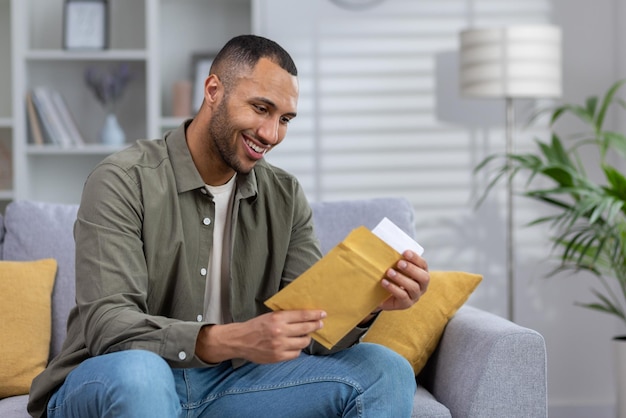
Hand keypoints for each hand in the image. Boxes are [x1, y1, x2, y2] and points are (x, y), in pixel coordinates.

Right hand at [195, 310, 325, 363]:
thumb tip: (306, 316)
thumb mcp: (270, 316)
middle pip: (305, 329)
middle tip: (320, 324)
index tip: (323, 314)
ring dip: (306, 338)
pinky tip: (295, 345)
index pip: (302, 315)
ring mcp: (279, 345)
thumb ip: (286, 316)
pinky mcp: (278, 357)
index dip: (314, 314)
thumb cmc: (256, 326)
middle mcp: (280, 331)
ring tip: (305, 336)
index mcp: (277, 318)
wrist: (240, 340)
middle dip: (315, 326)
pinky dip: (297, 349)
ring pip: (303, 342)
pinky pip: (296, 354)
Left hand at [378, 250, 428, 310]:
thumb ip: (394, 258)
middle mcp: (422, 285)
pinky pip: (403, 296)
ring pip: (413, 287)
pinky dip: (393, 288)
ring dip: (401, 278)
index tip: (405, 252)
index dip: (416, 258)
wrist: (382, 296)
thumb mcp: (394, 267)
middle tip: (399, 263)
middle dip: (412, 269)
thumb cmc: (390, 277)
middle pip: (424, 277)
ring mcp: (415, 296)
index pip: (423, 264)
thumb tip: (384, 240)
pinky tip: (384, 282)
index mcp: (421, 273)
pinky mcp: (406, 304)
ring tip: (389, 272)